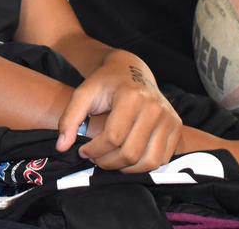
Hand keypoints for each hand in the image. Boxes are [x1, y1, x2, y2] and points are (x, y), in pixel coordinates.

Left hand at [56, 53, 181, 172]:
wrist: (131, 70)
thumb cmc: (105, 83)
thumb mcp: (83, 93)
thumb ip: (69, 118)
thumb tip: (61, 147)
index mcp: (131, 97)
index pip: (113, 137)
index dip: (95, 150)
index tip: (83, 151)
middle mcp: (155, 107)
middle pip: (131, 152)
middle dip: (108, 162)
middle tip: (95, 159)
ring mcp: (169, 118)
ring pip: (149, 161)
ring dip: (125, 169)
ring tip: (110, 160)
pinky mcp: (176, 127)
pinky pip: (161, 159)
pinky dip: (143, 166)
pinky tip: (126, 157)